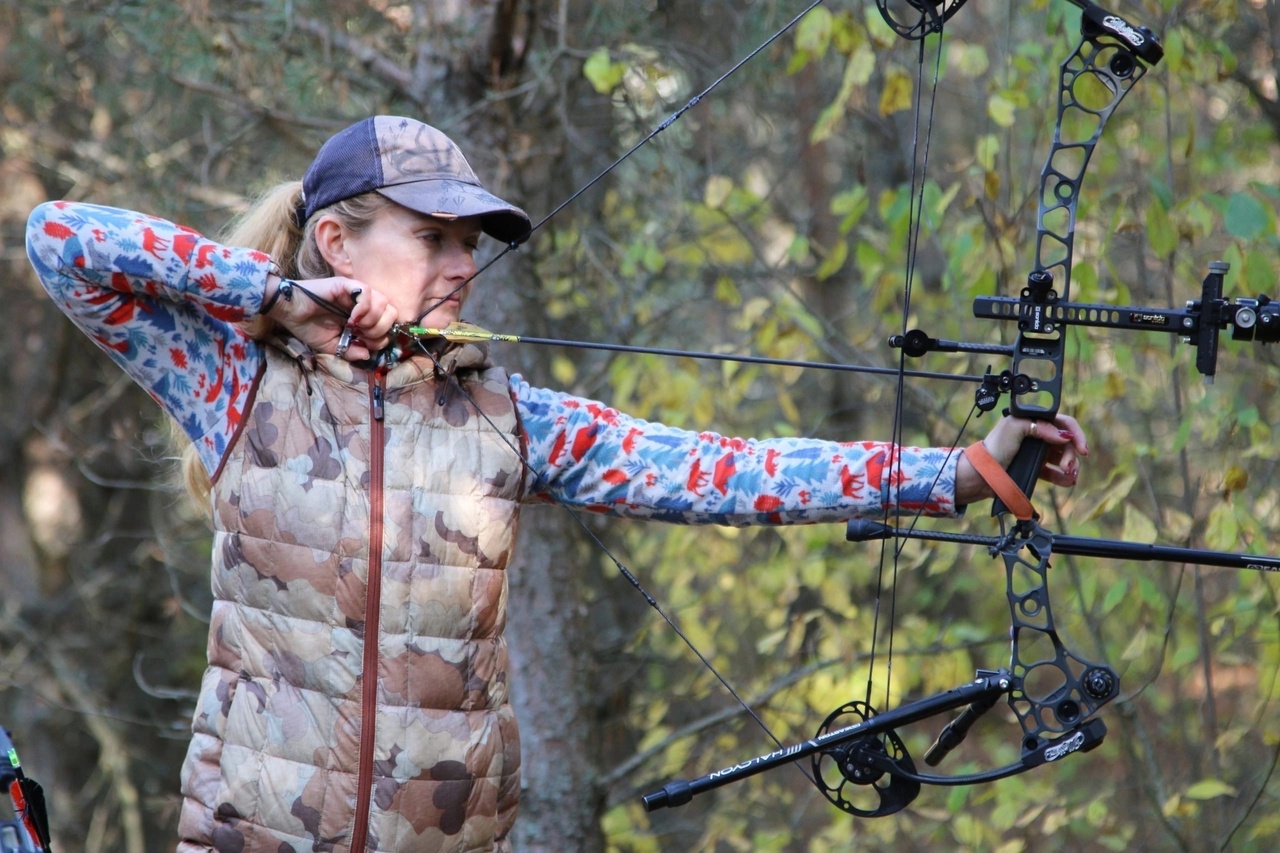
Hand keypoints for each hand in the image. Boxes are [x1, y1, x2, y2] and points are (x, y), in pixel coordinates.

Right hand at [263, 275, 397, 360]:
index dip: (381, 338)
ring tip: (356, 326)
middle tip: (362, 335)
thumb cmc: (308, 326)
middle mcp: (364, 305)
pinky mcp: (346, 285)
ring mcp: (356, 293)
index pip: (389, 325)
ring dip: (373, 320)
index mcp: (363, 318)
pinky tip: (352, 318)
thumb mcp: (332, 346)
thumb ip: (351, 351)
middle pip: (392, 313)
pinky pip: (367, 292)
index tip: (363, 343)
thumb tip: (368, 354)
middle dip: (381, 330)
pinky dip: (364, 308)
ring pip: (384, 302)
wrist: (288, 312)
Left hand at [954, 413, 1088, 504]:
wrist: (983, 474)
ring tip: (1069, 475)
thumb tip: (1062, 435)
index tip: (1082, 449)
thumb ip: (1039, 426)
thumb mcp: (1014, 428)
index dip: (1076, 434)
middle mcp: (1038, 435)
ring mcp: (1038, 452)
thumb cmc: (994, 448)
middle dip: (1071, 454)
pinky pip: (1056, 472)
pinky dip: (1064, 477)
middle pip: (1066, 442)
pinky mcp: (1036, 468)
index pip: (1062, 423)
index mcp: (1033, 421)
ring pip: (1064, 457)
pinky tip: (1068, 481)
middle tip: (1067, 466)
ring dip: (1071, 466)